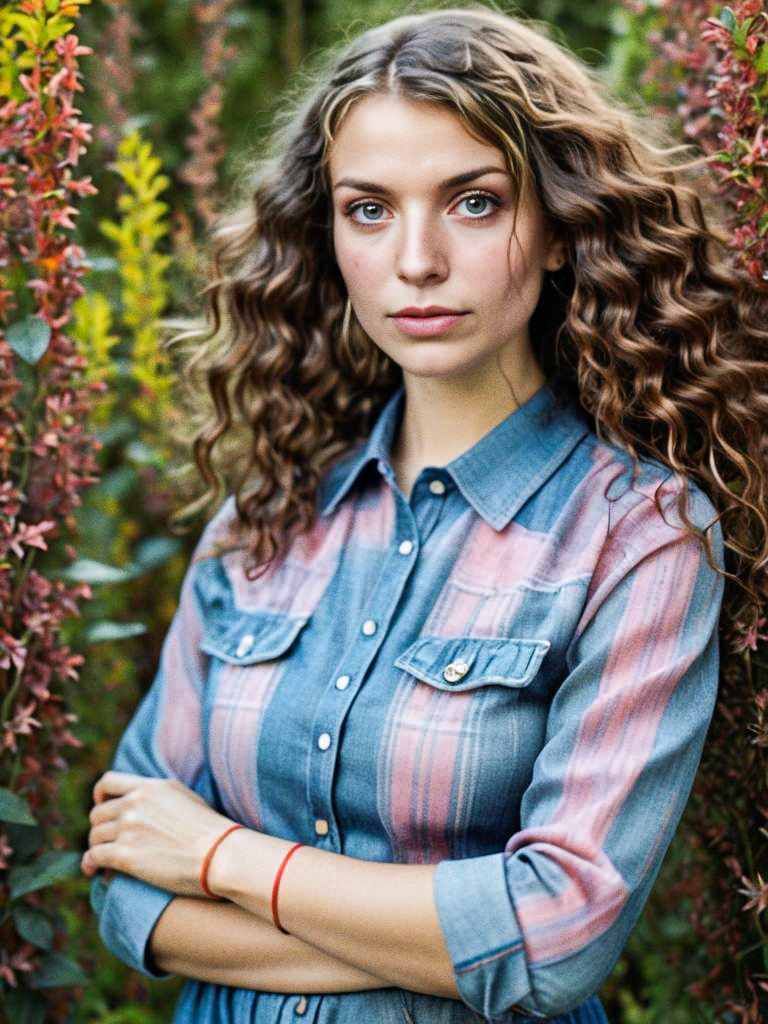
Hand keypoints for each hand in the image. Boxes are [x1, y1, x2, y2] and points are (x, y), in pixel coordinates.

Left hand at [81, 771, 239, 896]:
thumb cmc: (211, 830)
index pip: (108, 781)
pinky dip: (89, 864)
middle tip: (106, 842)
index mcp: (150, 787)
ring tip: (99, 860)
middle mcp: (136, 803)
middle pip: (98, 813)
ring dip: (96, 848)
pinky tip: (93, 871)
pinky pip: (94, 856)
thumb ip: (160, 795)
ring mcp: (129, 828)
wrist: (219, 854)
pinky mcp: (126, 855)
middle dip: (100, 828)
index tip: (101, 805)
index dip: (99, 795)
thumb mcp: (185, 798)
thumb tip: (148, 800)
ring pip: (94, 836)